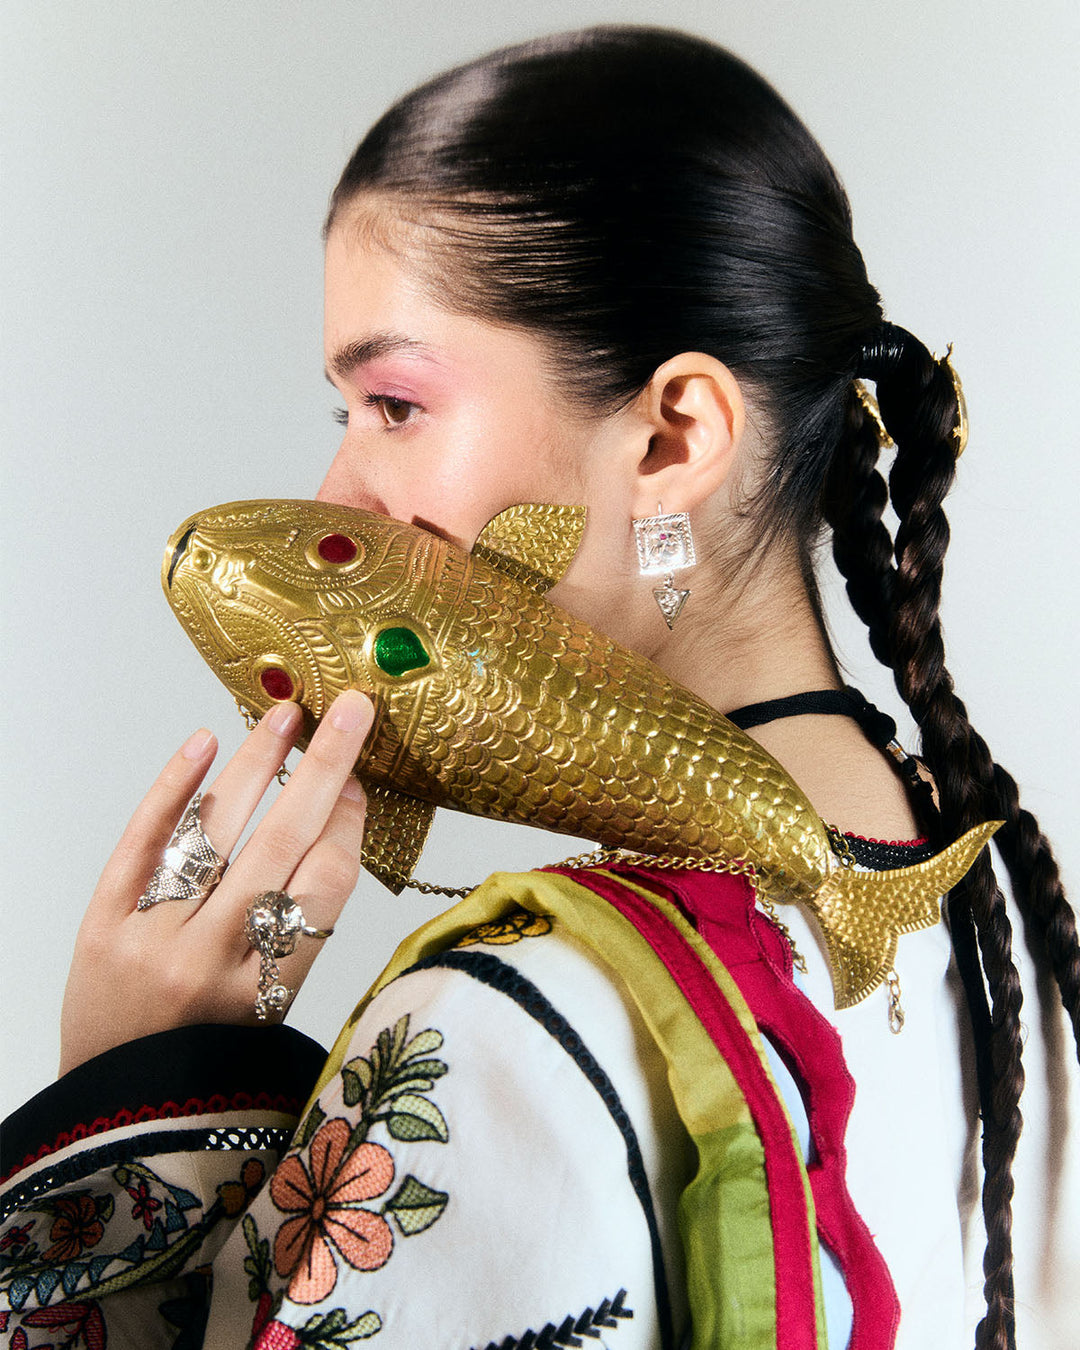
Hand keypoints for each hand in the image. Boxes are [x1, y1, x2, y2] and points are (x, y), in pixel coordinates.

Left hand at [59, 690, 374, 1074]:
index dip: (349, 827)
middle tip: (352, 712)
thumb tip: (339, 816)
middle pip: (280, 845)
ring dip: (257, 764)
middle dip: (324, 769)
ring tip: (286, 716)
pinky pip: (141, 842)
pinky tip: (204, 742)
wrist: (114, 1103)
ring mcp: (150, 940)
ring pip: (215, 833)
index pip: (322, 888)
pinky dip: (172, 788)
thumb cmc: (208, 1054)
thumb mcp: (274, 1007)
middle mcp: (207, 962)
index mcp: (265, 994)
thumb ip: (303, 924)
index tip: (362, 783)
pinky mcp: (100, 924)